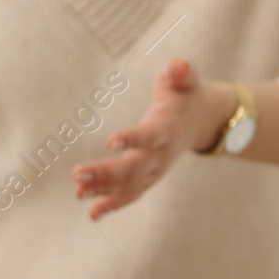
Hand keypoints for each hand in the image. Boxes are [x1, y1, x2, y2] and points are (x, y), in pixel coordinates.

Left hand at [71, 57, 234, 220]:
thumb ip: (182, 73)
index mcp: (168, 129)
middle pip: (134, 168)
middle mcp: (162, 155)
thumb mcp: (186, 80)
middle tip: (77, 173)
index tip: (110, 141)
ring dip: (103, 189)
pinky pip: (131, 195)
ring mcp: (156, 170)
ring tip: (78, 191)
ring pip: (130, 185)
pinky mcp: (149, 178)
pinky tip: (92, 213)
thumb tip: (179, 66)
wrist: (201, 121)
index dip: (132, 139)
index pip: (150, 136)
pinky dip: (112, 204)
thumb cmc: (185, 95)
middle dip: (106, 173)